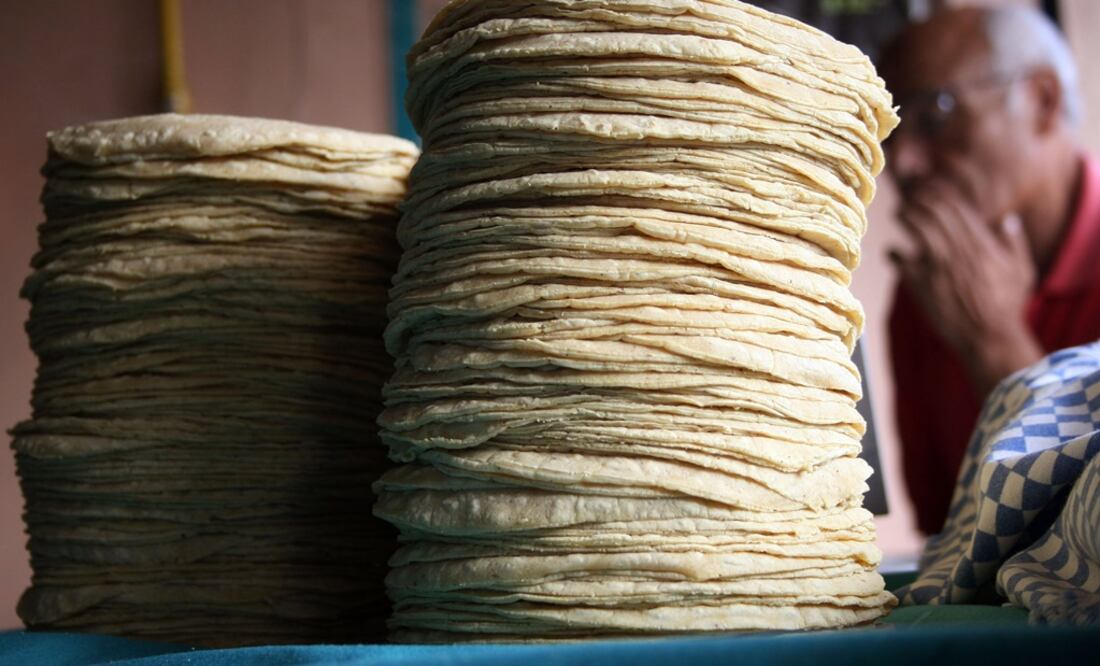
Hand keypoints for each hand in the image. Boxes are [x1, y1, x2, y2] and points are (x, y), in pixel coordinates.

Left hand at [889, 161, 1041, 395]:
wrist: (989, 336)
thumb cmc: (1007, 306)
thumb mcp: (1021, 270)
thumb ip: (1014, 243)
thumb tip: (1009, 220)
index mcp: (982, 242)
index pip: (957, 205)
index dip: (940, 192)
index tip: (930, 189)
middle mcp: (959, 249)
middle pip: (935, 210)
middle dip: (920, 199)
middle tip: (910, 198)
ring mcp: (939, 265)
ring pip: (918, 227)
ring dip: (906, 216)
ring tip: (899, 214)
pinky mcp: (922, 284)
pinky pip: (900, 260)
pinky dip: (893, 253)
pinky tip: (891, 253)